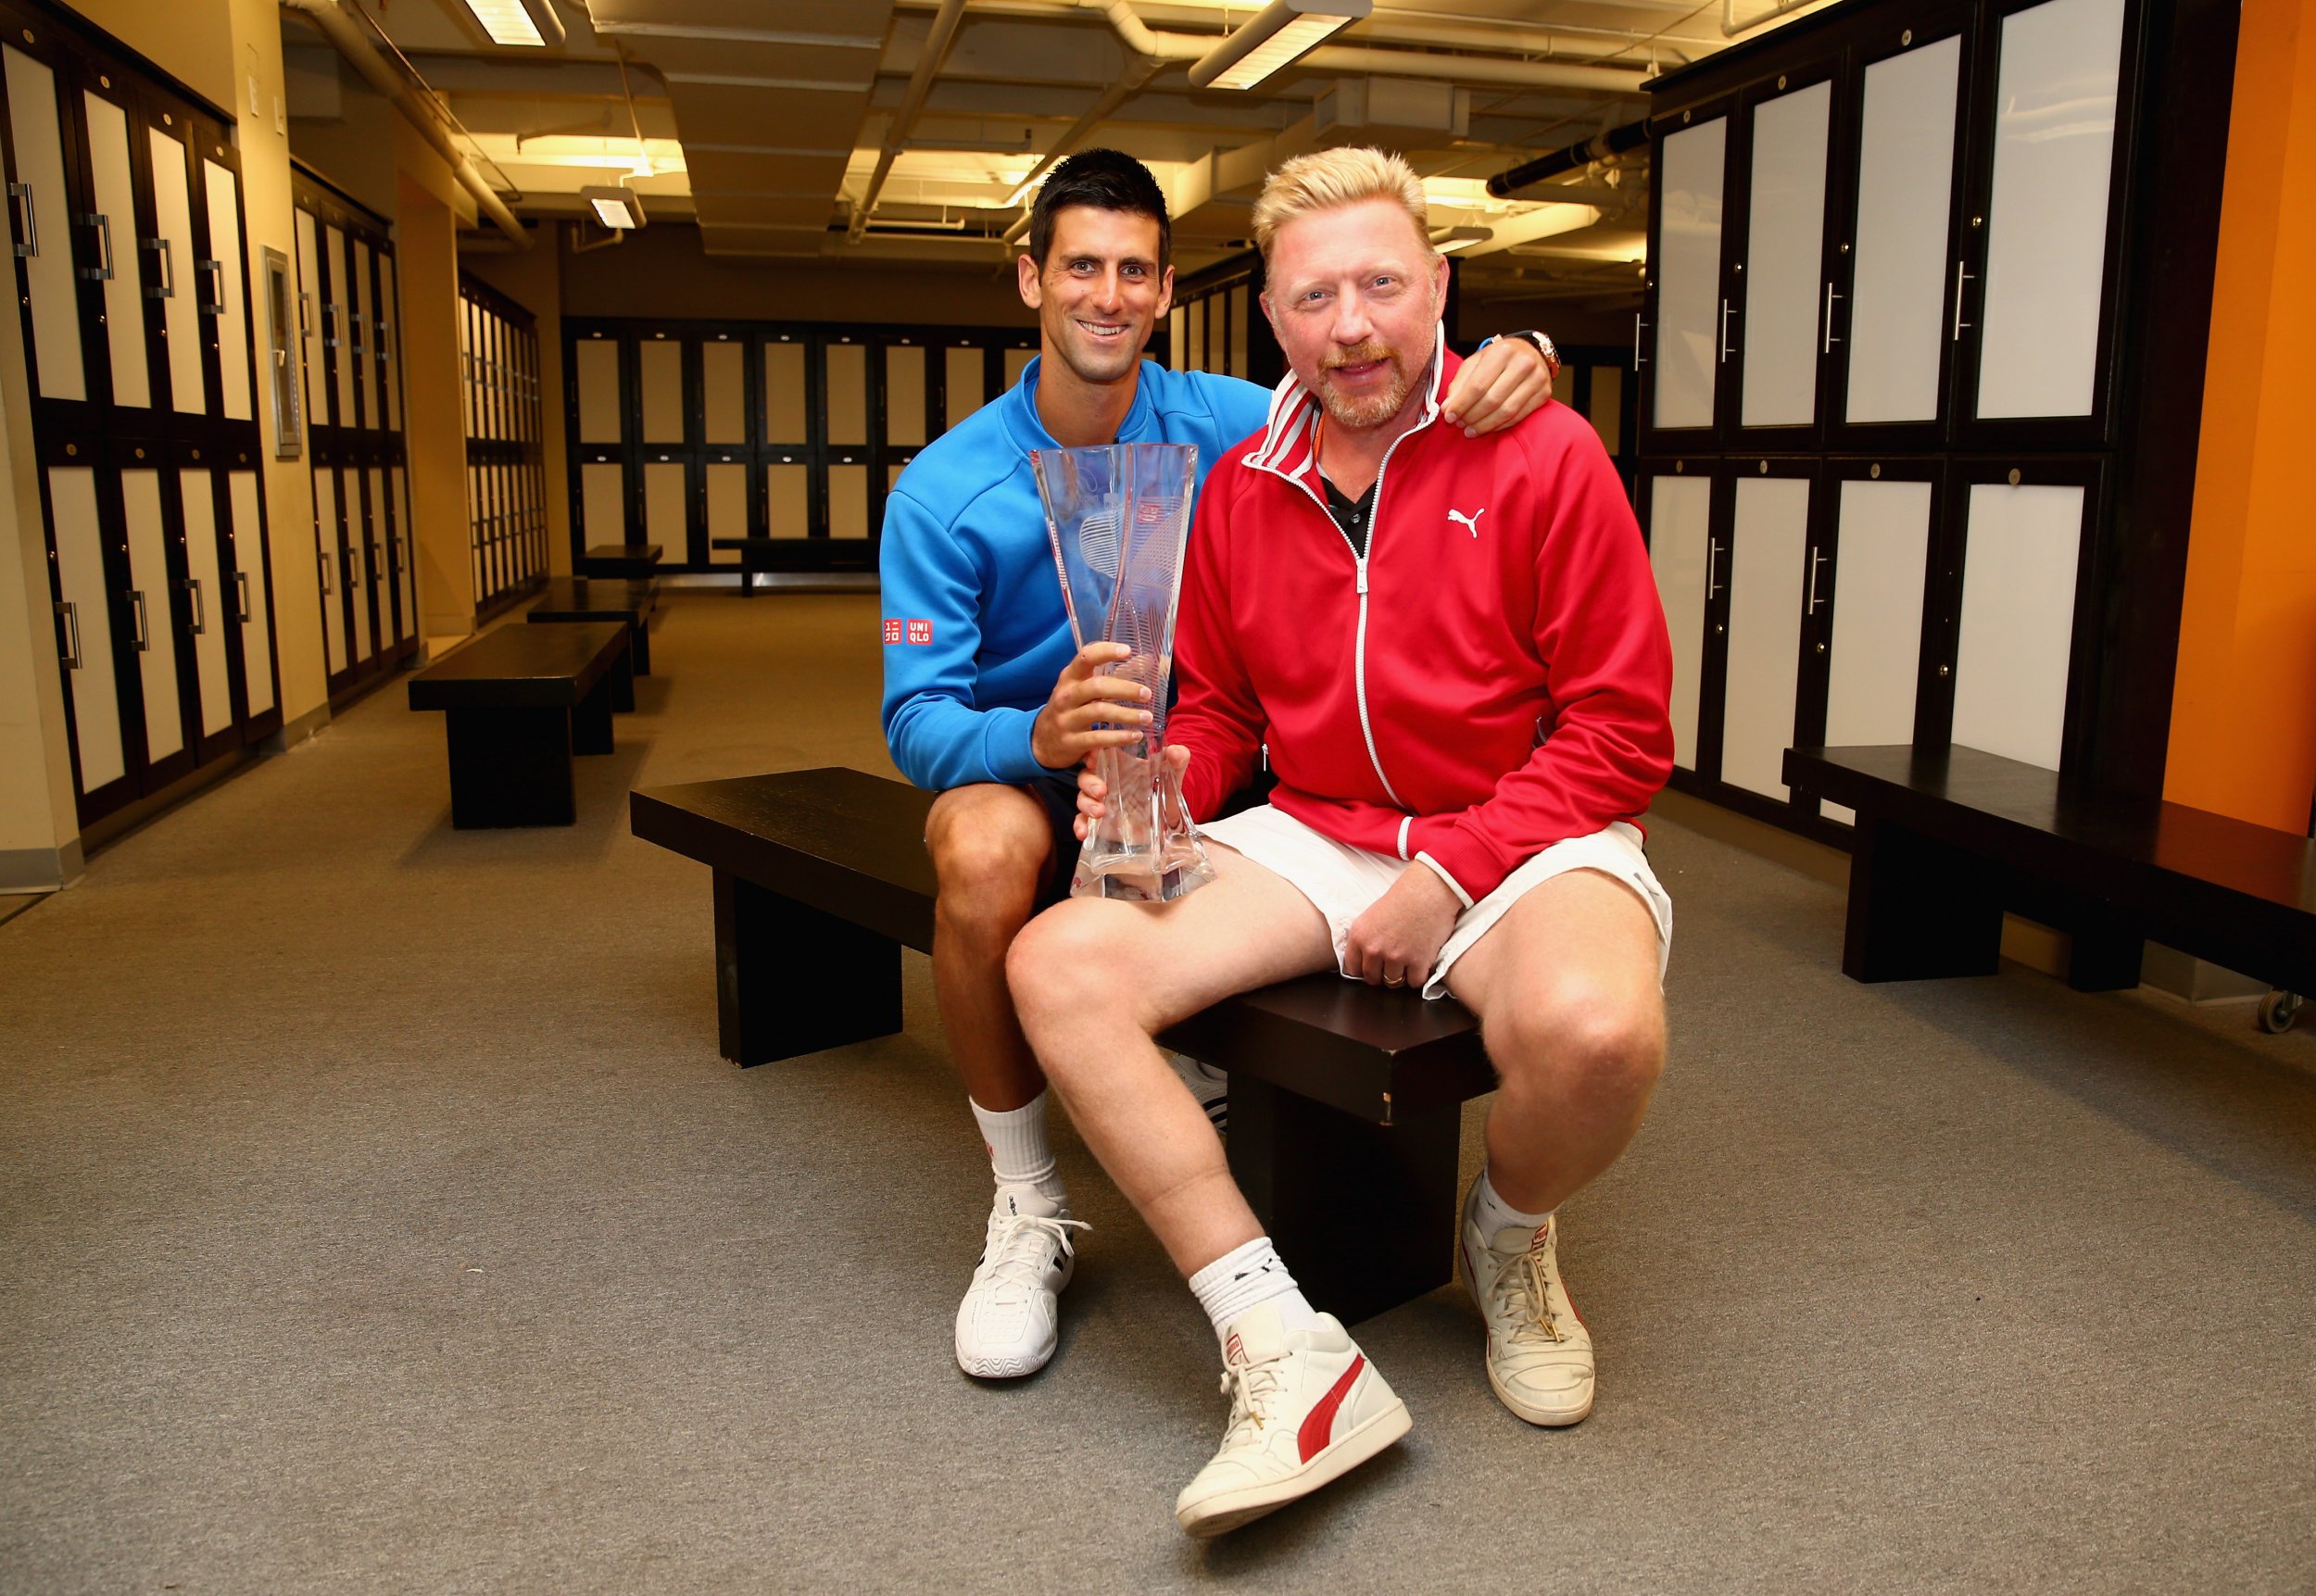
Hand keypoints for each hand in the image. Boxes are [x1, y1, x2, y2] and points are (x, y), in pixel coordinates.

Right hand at [1031, 642, 1152, 769]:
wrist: (1042, 741)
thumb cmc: (1069, 708)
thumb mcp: (1081, 688)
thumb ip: (1111, 675)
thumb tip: (1148, 660)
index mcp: (1069, 678)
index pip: (1085, 657)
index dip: (1105, 651)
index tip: (1127, 650)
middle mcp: (1066, 696)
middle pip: (1097, 687)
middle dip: (1125, 688)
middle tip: (1147, 694)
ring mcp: (1067, 719)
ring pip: (1099, 712)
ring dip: (1127, 714)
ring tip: (1147, 717)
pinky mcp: (1071, 742)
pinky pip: (1098, 738)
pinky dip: (1119, 737)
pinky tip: (1135, 735)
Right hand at [1075, 745, 1188, 839]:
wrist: (1169, 822)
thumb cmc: (1166, 791)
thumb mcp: (1173, 775)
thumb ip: (1177, 761)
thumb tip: (1176, 751)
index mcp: (1121, 765)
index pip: (1100, 753)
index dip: (1093, 754)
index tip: (1094, 758)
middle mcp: (1107, 781)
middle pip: (1086, 776)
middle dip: (1089, 783)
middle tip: (1101, 791)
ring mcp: (1102, 801)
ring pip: (1082, 797)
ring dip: (1086, 804)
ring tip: (1099, 813)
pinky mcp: (1100, 821)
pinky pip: (1083, 820)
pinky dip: (1080, 825)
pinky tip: (1083, 833)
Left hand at [1342, 864, 1461, 989]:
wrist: (1430, 890)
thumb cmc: (1403, 898)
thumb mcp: (1372, 915)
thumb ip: (1365, 939)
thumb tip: (1364, 961)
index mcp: (1359, 936)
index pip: (1353, 969)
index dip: (1364, 970)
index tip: (1373, 967)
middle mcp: (1374, 949)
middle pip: (1373, 979)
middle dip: (1382, 974)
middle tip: (1393, 963)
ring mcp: (1396, 957)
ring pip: (1393, 982)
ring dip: (1401, 975)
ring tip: (1408, 960)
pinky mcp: (1418, 962)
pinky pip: (1414, 983)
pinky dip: (1419, 976)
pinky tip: (1421, 962)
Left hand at [1441, 334, 1554, 437]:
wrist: (1531, 351)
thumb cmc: (1499, 358)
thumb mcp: (1476, 362)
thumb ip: (1460, 383)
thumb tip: (1447, 408)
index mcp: (1502, 352)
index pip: (1477, 385)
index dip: (1461, 404)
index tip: (1448, 416)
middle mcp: (1523, 363)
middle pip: (1492, 400)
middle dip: (1472, 416)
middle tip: (1459, 425)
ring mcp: (1537, 379)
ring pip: (1506, 411)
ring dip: (1485, 425)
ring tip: (1470, 430)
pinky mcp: (1544, 393)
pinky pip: (1519, 416)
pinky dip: (1500, 425)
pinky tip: (1488, 427)